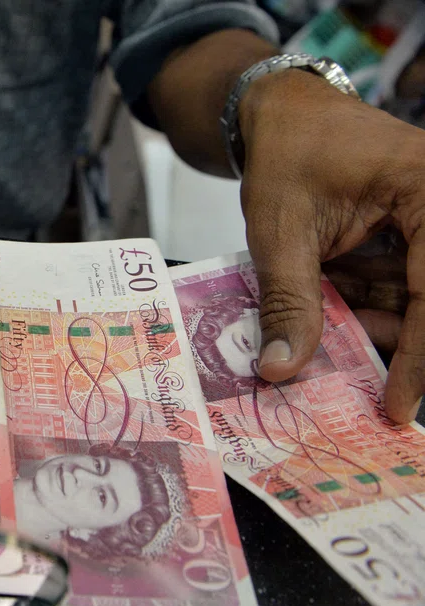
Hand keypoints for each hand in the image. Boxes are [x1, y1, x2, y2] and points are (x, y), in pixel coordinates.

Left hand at [240, 69, 424, 423]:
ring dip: (373, 324)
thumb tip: (282, 369)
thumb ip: (287, 301)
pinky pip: (399, 283)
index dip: (418, 357)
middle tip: (364, 389)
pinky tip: (331, 315)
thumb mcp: (280, 231)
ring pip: (415, 296)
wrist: (283, 114)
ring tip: (329, 337)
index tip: (397, 405)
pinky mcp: (413, 232)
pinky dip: (366, 305)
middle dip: (395, 340)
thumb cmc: (286, 155)